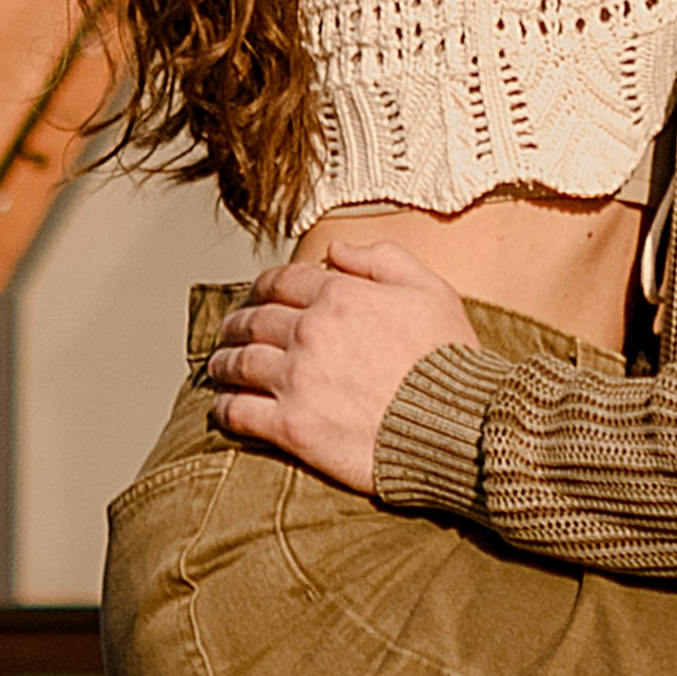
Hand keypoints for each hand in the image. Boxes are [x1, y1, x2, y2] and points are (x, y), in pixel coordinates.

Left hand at [204, 231, 477, 492]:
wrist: (457, 428)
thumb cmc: (450, 360)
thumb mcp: (431, 290)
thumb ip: (383, 257)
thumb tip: (338, 247)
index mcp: (341, 295)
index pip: (282, 281)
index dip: (263, 287)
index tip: (257, 296)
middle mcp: (311, 332)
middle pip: (253, 320)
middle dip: (236, 324)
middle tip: (231, 332)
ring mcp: (297, 380)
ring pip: (238, 362)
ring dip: (222, 363)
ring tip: (218, 367)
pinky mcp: (292, 427)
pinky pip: (239, 412)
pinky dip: (223, 407)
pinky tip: (221, 408)